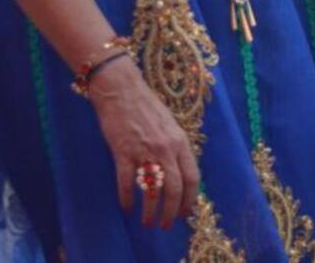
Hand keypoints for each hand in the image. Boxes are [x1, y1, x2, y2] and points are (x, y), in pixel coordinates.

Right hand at [89, 57, 198, 229]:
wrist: (122, 89)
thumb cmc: (146, 106)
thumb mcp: (169, 125)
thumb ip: (175, 147)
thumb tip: (179, 172)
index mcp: (180, 141)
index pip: (192, 177)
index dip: (190, 199)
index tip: (184, 213)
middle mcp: (166, 148)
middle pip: (175, 188)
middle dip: (172, 211)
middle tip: (165, 225)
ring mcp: (145, 150)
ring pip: (153, 189)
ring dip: (151, 210)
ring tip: (147, 222)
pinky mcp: (123, 151)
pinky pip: (126, 182)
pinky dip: (127, 198)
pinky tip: (126, 207)